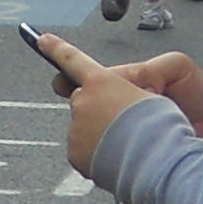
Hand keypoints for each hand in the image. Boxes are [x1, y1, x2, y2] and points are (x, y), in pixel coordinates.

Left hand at [38, 33, 202, 168]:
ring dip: (101, 133)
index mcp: (100, 82)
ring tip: (127, 144)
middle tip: (125, 122)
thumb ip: (130, 87)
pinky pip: (85, 150)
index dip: (57, 48)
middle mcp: (82, 102)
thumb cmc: (159, 126)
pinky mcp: (76, 155)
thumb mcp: (153, 92)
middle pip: (84, 99)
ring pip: (85, 127)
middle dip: (98, 108)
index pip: (74, 60)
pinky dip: (98, 154)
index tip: (43, 40)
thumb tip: (118, 101)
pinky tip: (118, 158)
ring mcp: (76, 130)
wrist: (156, 163)